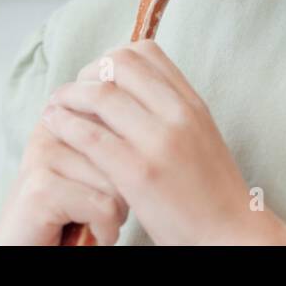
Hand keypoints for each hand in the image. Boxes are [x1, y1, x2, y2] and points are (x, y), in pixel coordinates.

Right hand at [0, 113, 129, 244]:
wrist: (29, 246)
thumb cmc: (69, 214)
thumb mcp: (95, 167)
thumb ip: (113, 139)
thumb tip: (152, 123)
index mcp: (65, 112)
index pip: (123, 120)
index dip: (130, 161)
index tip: (103, 181)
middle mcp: (50, 126)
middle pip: (124, 150)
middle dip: (123, 189)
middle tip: (97, 207)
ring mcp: (42, 155)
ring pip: (117, 182)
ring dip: (114, 214)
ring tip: (90, 219)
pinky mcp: (41, 189)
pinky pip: (104, 208)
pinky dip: (105, 231)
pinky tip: (88, 233)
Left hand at [42, 39, 285, 244]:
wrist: (231, 233)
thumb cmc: (210, 189)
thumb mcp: (200, 133)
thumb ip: (170, 108)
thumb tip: (130, 86)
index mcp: (191, 102)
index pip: (145, 51)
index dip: (111, 59)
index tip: (97, 79)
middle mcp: (178, 114)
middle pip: (118, 64)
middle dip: (86, 73)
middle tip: (74, 93)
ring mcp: (158, 142)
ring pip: (99, 95)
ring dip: (68, 96)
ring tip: (55, 107)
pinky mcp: (137, 173)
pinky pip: (90, 136)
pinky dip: (65, 125)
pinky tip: (55, 127)